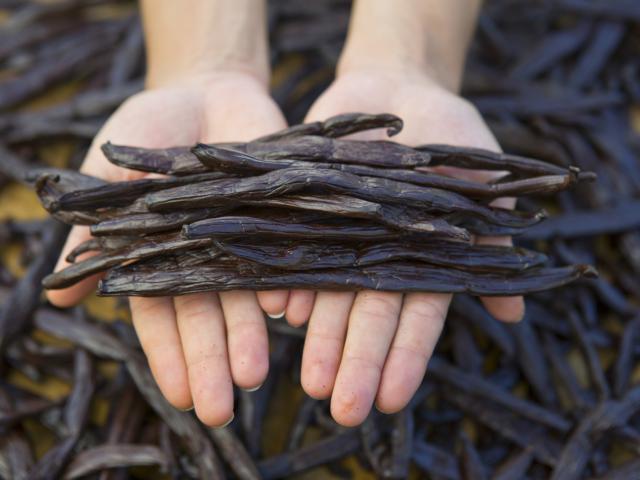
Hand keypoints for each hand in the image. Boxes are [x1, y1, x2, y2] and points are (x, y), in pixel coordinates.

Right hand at [47, 72, 288, 425]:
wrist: (207, 90)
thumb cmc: (150, 129)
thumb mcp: (112, 172)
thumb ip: (93, 227)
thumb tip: (59, 294)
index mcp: (160, 256)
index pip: (160, 317)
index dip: (170, 356)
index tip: (180, 396)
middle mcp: (204, 258)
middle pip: (206, 318)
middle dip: (211, 361)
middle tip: (222, 408)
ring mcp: (242, 241)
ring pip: (245, 297)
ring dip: (249, 336)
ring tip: (255, 374)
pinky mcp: (277, 219)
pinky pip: (282, 255)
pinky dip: (285, 283)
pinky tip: (287, 311)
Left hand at [287, 69, 524, 425]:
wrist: (395, 86)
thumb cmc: (450, 132)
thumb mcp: (480, 179)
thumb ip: (490, 238)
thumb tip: (512, 313)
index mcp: (423, 259)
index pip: (418, 317)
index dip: (406, 358)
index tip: (393, 400)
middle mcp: (378, 258)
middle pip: (368, 316)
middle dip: (357, 361)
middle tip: (343, 407)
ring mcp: (341, 238)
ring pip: (328, 295)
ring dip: (318, 337)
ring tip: (306, 379)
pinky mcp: (305, 213)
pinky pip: (293, 251)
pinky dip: (285, 279)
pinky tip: (276, 309)